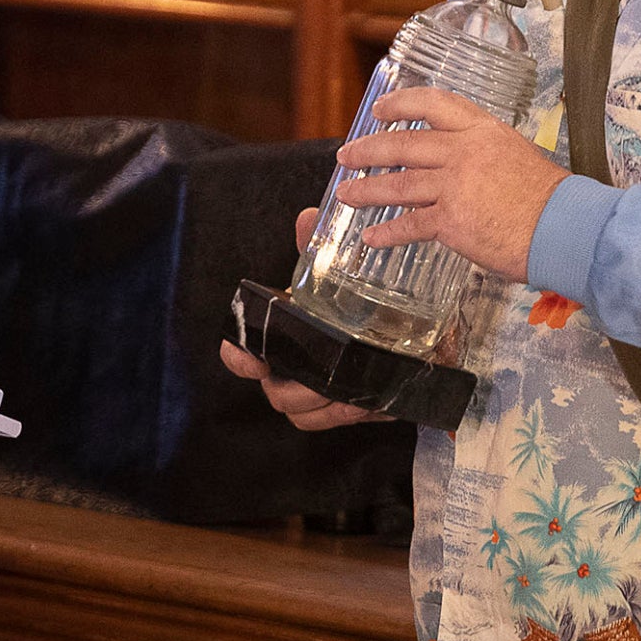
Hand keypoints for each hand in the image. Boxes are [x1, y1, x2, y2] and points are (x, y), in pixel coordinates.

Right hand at [214, 207, 390, 431]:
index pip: (241, 351)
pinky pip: (330, 422)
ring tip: (350, 392)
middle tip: (323, 375)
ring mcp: (315, 392)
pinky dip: (345, 414)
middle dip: (297, 388)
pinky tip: (364, 402)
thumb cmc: (357, 298)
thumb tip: (308, 218)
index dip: (239, 358)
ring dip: (324, 405)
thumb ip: (319, 248)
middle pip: (276, 392)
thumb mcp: (340, 271)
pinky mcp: (342, 408)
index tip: (256, 360)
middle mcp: (292, 366)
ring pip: (301, 413)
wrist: (401, 326)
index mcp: (283, 334)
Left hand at [329, 87, 567, 282]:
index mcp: (483, 131)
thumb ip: (485, 156)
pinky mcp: (451, 221)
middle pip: (404, 144)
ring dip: (367, 189)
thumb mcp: (518, 155)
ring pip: (399, 184)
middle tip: (347, 155)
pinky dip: (387, 231)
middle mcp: (464, 152)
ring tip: (346, 194)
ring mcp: (455, 185)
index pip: (434, 104)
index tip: (380, 109)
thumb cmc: (552, 198)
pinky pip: (409, 224)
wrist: (564, 227)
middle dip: (369, 149)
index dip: (401, 103)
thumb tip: (465, 168)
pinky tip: (372, 236)